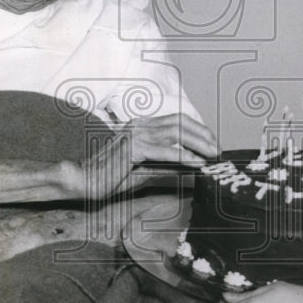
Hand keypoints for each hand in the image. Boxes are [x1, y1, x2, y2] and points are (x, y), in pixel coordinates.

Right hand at [78, 113, 216, 199]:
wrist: (84, 181)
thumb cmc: (111, 176)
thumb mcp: (146, 170)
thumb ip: (167, 165)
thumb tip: (191, 166)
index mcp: (142, 125)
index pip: (177, 121)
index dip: (198, 130)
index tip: (212, 145)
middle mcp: (140, 124)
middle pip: (180, 122)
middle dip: (203, 134)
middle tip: (218, 150)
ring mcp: (136, 133)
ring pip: (176, 132)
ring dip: (198, 143)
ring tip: (212, 155)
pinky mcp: (132, 148)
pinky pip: (164, 150)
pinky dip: (184, 156)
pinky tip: (197, 164)